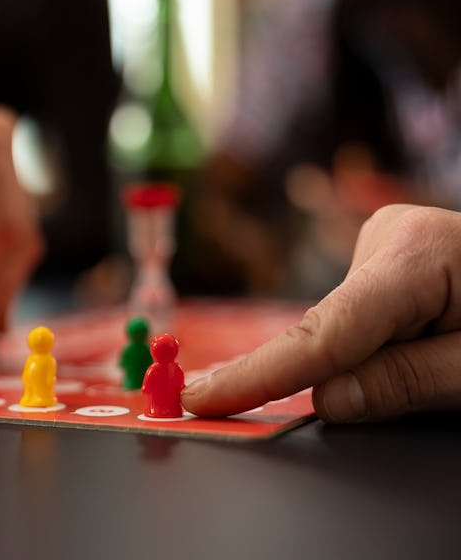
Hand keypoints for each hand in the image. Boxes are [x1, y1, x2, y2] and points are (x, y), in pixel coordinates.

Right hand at [182, 204, 460, 422]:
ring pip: (343, 327)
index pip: (322, 333)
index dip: (259, 374)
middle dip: (345, 375)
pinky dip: (371, 345)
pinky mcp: (386, 256)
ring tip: (442, 358)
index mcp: (416, 257)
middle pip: (331, 331)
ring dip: (368, 359)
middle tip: (405, 387)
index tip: (201, 399)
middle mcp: (388, 238)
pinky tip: (419, 346)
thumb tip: (328, 399)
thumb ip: (406, 383)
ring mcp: (385, 242)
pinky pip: (357, 316)